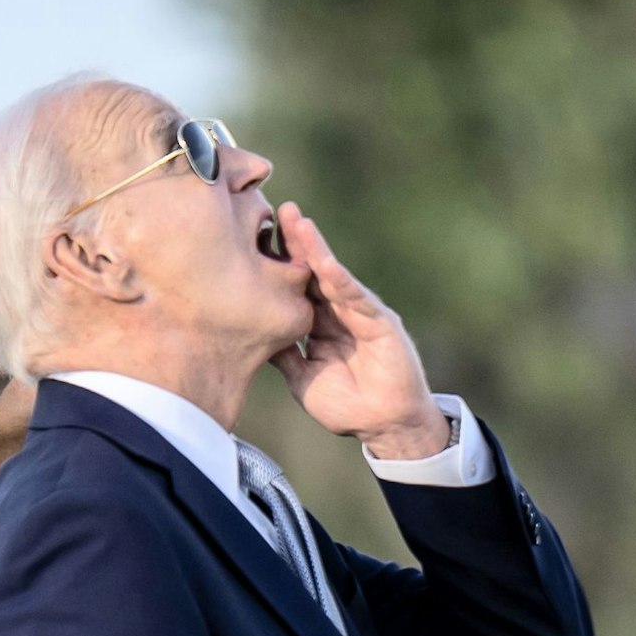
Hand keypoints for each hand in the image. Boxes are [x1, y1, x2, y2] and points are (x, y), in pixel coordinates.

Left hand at [269, 201, 451, 459]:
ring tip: (297, 222)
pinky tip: (324, 263)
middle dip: (295, 241)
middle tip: (275, 210)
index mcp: (319, 324)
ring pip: (334, 275)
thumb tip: (252, 335)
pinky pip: (356, 298)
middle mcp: (338, 313)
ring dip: (316, 249)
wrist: (383, 426)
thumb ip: (283, 355)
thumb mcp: (301, 379)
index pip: (295, 286)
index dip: (277, 264)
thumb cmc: (346, 405)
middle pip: (313, 271)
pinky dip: (340, 281)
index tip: (252, 239)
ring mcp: (360, 314)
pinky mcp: (380, 322)